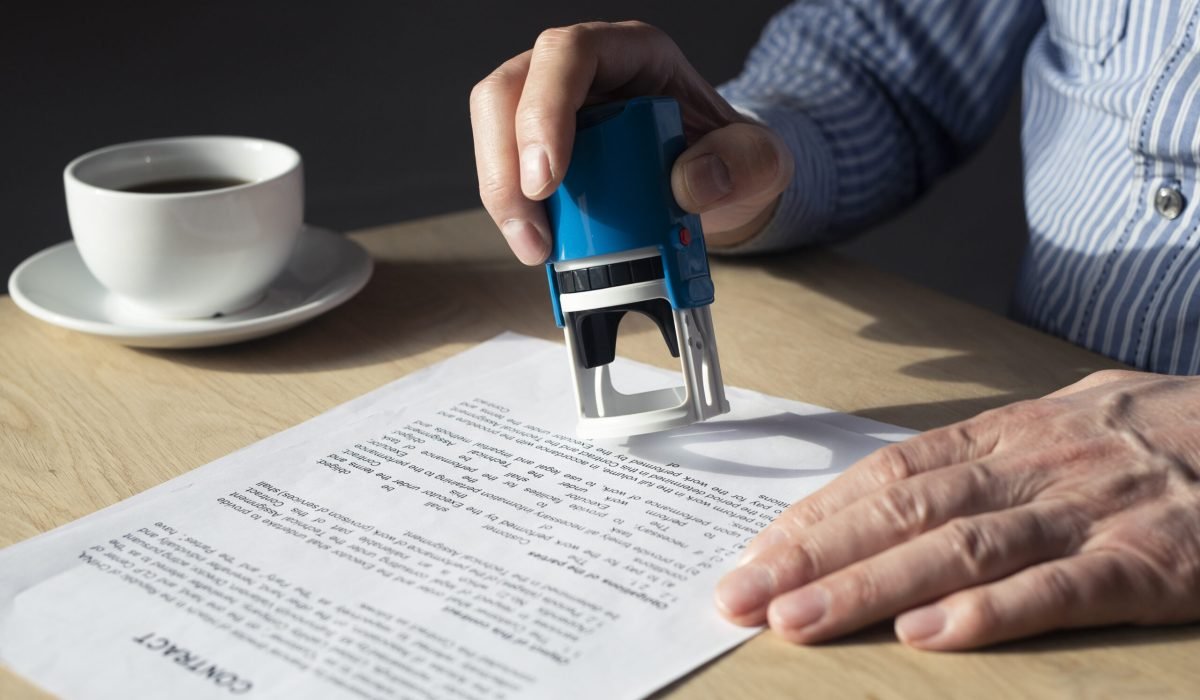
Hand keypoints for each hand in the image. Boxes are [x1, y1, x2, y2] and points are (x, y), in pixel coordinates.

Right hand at [469, 21, 793, 263]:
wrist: (722, 184)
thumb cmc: (731, 157)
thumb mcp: (762, 160)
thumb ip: (745, 164)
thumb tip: (690, 183)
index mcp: (633, 52)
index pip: (569, 54)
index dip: (545, 110)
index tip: (549, 179)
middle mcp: (583, 73)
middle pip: (509, 90)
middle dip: (506, 164)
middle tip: (533, 230)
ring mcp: (554, 109)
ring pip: (494, 128)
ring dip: (502, 192)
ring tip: (535, 247)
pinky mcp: (540, 150)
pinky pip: (506, 170)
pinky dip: (514, 211)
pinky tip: (540, 245)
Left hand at [716, 369, 1199, 648]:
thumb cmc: (1159, 429)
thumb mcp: (1064, 421)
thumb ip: (985, 455)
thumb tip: (897, 485)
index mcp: (1007, 435)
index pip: (889, 473)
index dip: (817, 515)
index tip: (756, 553)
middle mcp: (1033, 468)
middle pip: (904, 510)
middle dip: (816, 556)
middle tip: (745, 596)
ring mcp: (1090, 513)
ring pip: (962, 547)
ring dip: (874, 587)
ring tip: (803, 621)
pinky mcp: (1151, 563)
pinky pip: (1062, 588)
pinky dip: (992, 611)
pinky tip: (932, 637)